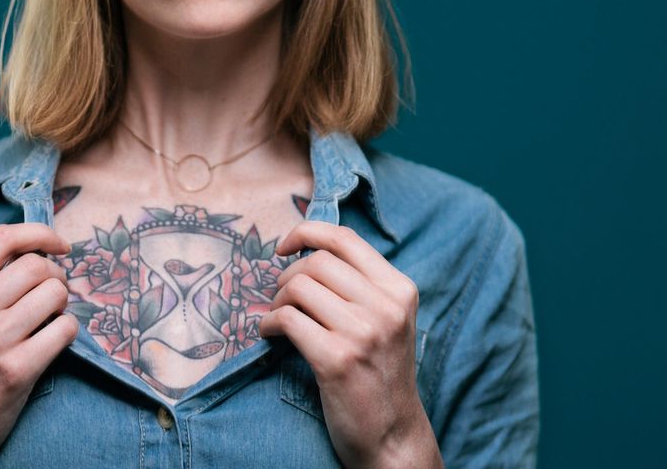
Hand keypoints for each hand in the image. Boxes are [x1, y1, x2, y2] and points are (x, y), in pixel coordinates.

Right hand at [0, 223, 77, 468]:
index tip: (59, 245)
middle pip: (36, 266)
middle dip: (56, 276)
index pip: (3, 238)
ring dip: (64, 305)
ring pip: (55, 294)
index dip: (40, 234)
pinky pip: (65, 330)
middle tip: (54, 295)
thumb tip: (33, 250)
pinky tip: (54, 342)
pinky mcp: (16, 370)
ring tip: (51, 319)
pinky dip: (68, 332)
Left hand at [258, 221, 441, 468]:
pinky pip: (286, 320)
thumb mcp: (386, 320)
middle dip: (288, 275)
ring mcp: (363, 333)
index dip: (306, 232)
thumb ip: (360, 285)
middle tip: (282, 298)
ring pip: (298, 287)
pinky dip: (268, 324)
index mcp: (399, 290)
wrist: (391, 435)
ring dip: (277, 301)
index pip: (344, 238)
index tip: (284, 247)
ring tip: (278, 318)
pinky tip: (270, 335)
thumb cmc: (379, 373)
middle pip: (316, 262)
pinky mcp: (336, 359)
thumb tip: (306, 248)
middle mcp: (386, 307)